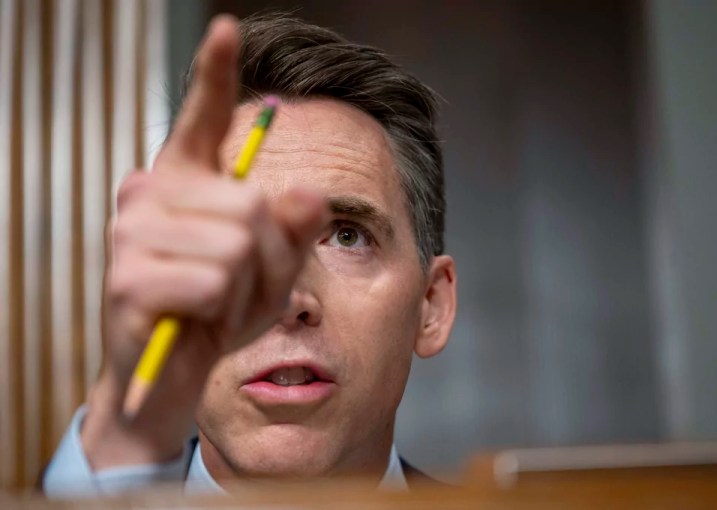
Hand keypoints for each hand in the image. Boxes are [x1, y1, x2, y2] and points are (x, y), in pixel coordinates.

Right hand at [80, 15, 327, 468]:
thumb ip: (294, 229)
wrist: (176, 373)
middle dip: (270, 257)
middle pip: (252, 202)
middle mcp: (150, 192)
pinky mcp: (128, 278)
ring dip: (248, 287)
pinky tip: (196, 319)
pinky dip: (224, 310)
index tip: (228, 28)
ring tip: (219, 304)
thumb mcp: (275, 268)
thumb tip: (312, 190)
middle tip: (242, 287)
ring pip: (239, 243)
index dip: (216, 72)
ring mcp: (132, 232)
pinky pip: (215, 281)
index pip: (202, 117)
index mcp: (185, 180)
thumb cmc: (221, 312)